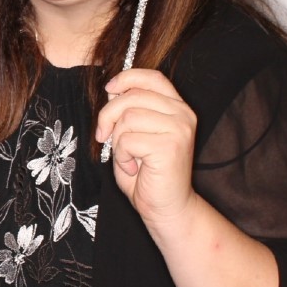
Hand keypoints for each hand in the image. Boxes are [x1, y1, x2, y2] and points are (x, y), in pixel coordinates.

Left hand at [96, 68, 197, 225]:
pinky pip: (128, 140)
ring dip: (117, 141)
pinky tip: (133, 168)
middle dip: (108, 115)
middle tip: (103, 137)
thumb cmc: (147, 175)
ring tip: (127, 158)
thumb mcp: (134, 135)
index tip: (109, 90)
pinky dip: (122, 156)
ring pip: (128, 117)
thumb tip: (114, 90)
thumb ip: (127, 112)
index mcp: (177, 108)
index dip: (127, 78)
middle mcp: (183, 115)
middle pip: (132, 96)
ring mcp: (179, 129)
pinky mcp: (170, 146)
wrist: (166, 208)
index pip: (153, 77)